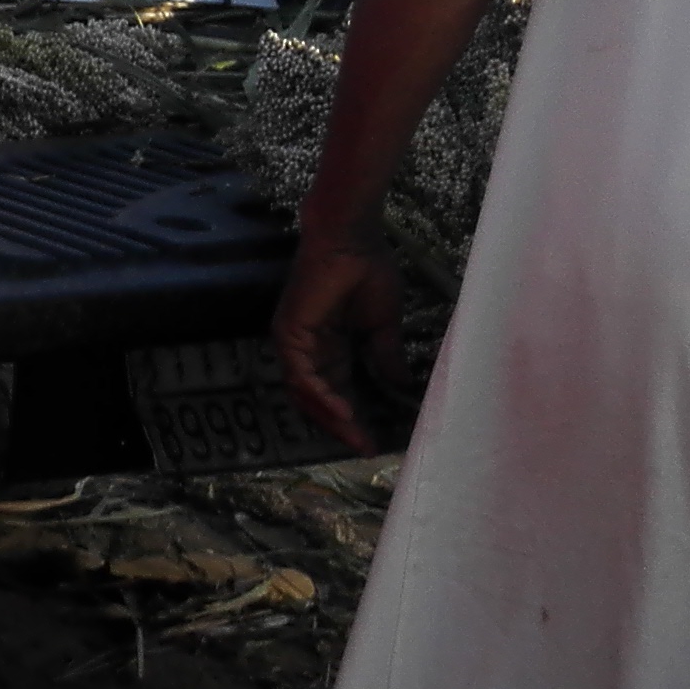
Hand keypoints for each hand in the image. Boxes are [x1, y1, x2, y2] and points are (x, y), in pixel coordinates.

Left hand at [273, 225, 403, 453]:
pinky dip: (320, 395)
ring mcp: (295, 343)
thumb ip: (385, 356)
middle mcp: (308, 350)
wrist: (353, 240)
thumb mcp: (383, 325)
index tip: (374, 442)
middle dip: (341, 426)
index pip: (336, 392)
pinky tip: (343, 412)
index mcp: (329, 348)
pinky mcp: (290, 334)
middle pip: (317, 399)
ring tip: (356, 437)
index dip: (353, 418)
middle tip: (364, 448)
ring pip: (306, 393)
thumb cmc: (368, 271)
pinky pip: (302, 374)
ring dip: (331, 417)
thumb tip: (400, 386)